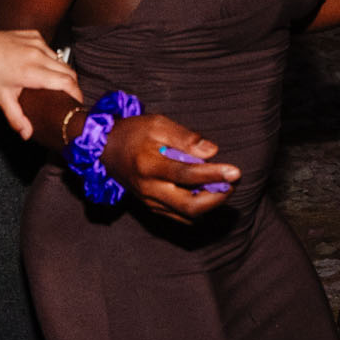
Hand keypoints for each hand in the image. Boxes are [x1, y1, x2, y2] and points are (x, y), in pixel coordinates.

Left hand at [0, 24, 79, 137]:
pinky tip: (40, 68)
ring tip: (55, 85)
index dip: (77, 94)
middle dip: (73, 86)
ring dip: (62, 73)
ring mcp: (37, 42)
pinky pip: (50, 50)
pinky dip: (50, 60)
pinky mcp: (34, 35)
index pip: (67, 83)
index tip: (77, 103)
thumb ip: (16, 117)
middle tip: (68, 97)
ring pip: (61, 60)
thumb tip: (27, 134)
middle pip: (69, 72)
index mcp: (32, 72)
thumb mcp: (0, 97)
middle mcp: (38, 55)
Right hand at [101, 114, 240, 224]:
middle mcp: (148, 188)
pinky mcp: (152, 207)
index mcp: (149, 165)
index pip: (186, 175)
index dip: (213, 175)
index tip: (235, 172)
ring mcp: (149, 201)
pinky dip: (197, 209)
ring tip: (223, 187)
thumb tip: (212, 151)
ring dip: (210, 205)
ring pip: (186, 215)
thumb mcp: (158, 124)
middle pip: (189, 206)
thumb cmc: (134, 133)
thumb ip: (186, 138)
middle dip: (217, 199)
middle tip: (232, 184)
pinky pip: (179, 216)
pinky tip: (207, 194)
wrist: (104, 150)